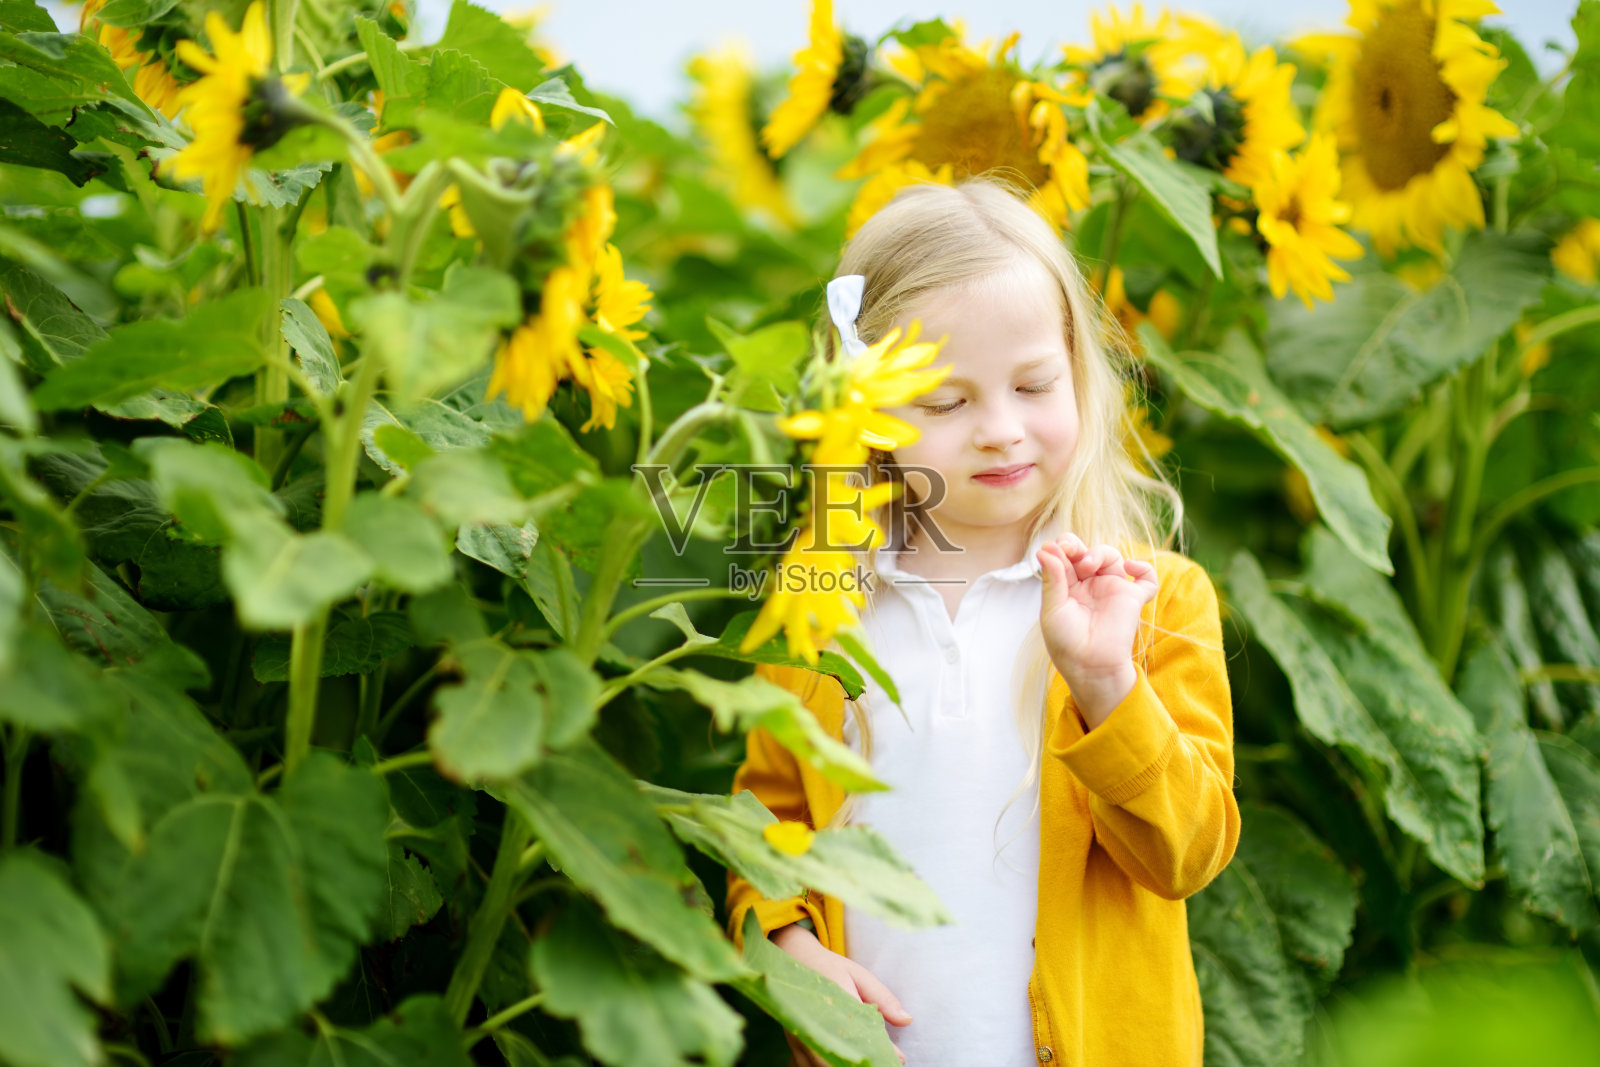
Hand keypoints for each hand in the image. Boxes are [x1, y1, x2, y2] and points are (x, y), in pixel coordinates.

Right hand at [770, 923, 910, 1064]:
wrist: (791, 957)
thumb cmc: (828, 966)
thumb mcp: (858, 976)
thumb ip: (882, 999)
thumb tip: (907, 1020)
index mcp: (834, 1002)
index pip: (861, 1035)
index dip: (881, 1051)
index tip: (898, 1059)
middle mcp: (814, 1023)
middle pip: (839, 1059)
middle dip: (862, 1064)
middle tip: (882, 1062)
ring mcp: (800, 1036)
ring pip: (821, 1066)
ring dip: (841, 1066)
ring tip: (863, 1063)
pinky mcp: (793, 1044)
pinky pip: (807, 1066)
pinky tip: (838, 1063)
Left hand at [1036, 534, 1158, 726]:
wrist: (1090, 667)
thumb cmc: (1067, 643)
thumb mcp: (1052, 609)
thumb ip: (1051, 579)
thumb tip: (1044, 548)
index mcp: (1067, 585)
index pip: (1065, 555)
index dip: (1062, 546)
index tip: (1055, 548)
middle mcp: (1090, 584)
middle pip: (1086, 551)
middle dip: (1078, 546)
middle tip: (1072, 553)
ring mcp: (1112, 589)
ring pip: (1112, 556)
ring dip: (1100, 552)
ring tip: (1088, 564)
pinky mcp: (1133, 598)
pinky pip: (1147, 578)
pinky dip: (1144, 567)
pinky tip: (1130, 567)